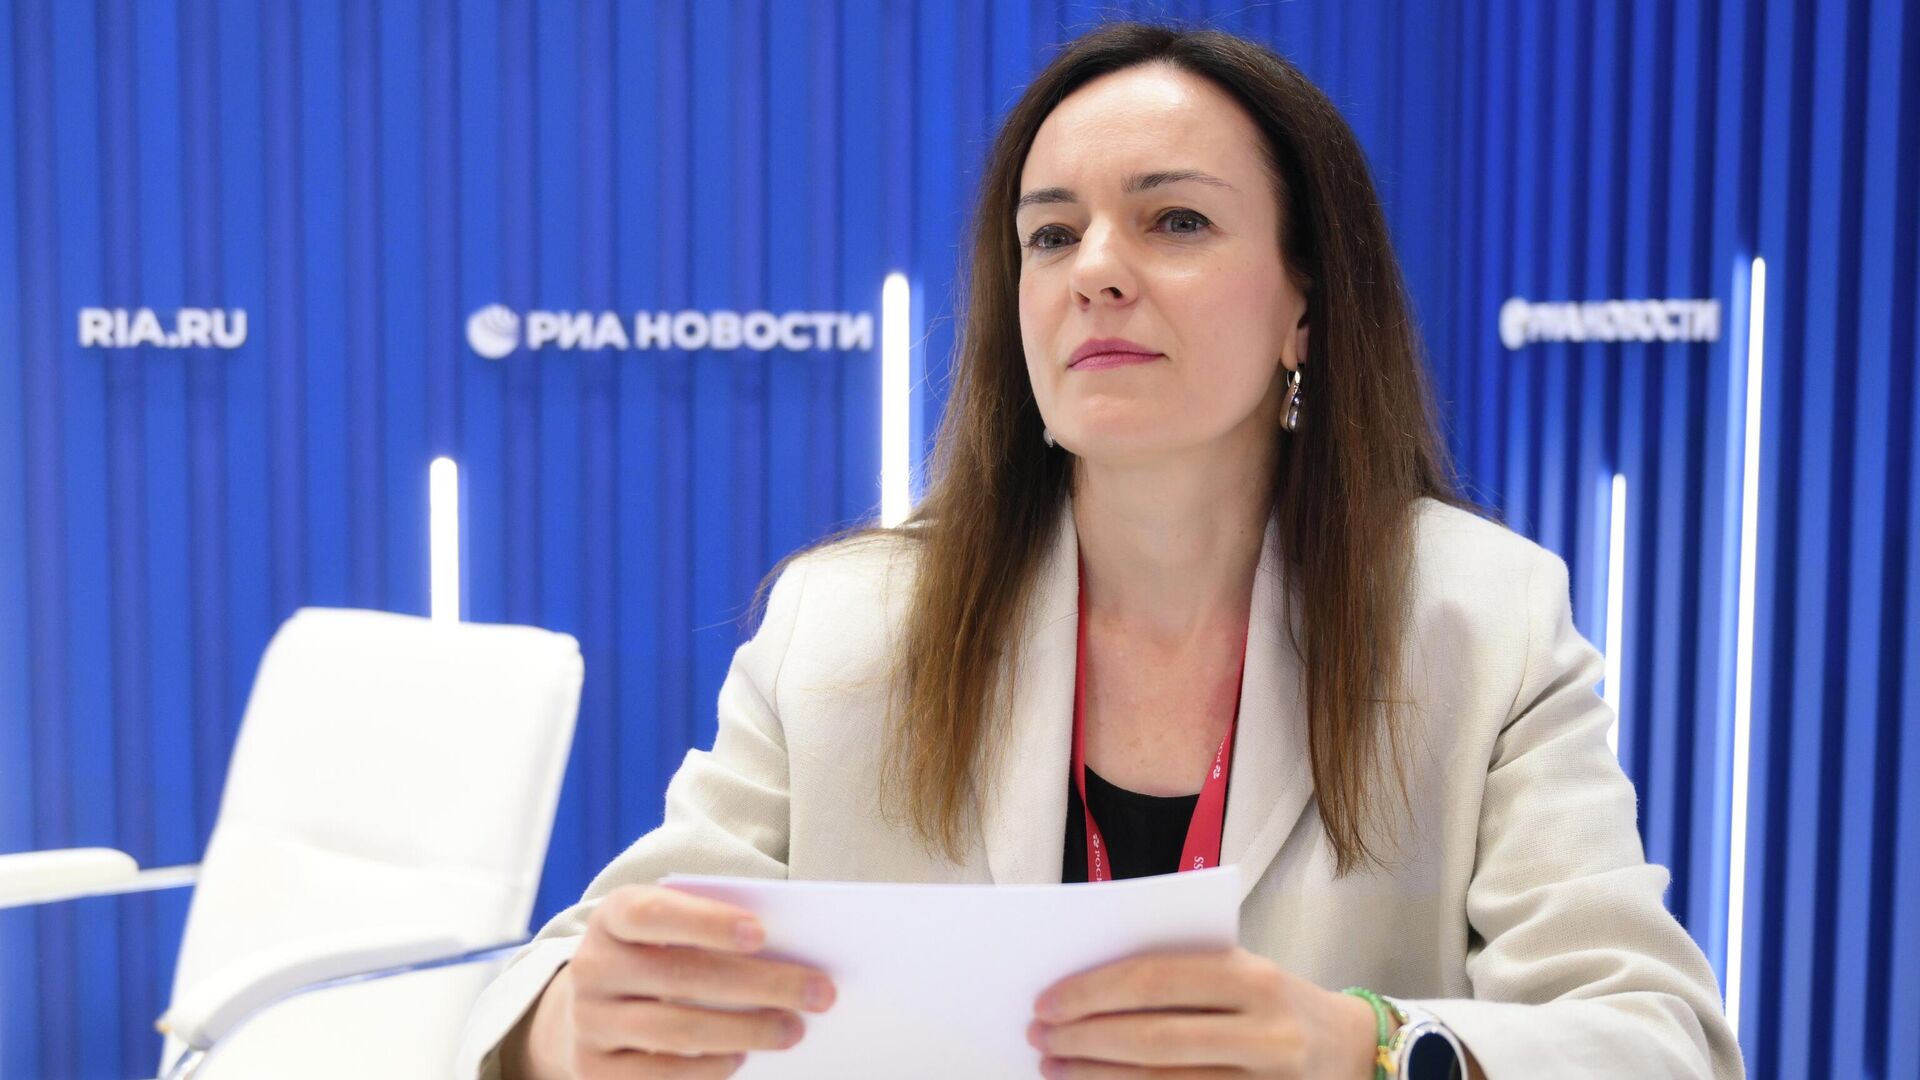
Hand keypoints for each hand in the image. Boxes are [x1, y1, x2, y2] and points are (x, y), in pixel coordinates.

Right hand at [511, 884, 836, 1078]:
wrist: (593, 1003)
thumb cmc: (658, 954)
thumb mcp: (673, 929)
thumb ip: (715, 930)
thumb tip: (789, 955)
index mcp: (613, 916)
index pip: (652, 913)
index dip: (705, 922)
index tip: (761, 934)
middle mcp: (593, 966)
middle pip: (680, 976)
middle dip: (759, 984)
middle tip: (817, 992)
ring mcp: (589, 1021)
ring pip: (674, 1030)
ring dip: (744, 1031)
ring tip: (793, 1029)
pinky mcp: (593, 1068)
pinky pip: (657, 1074)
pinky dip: (708, 1068)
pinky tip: (742, 1058)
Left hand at [1027, 948, 1384, 1078]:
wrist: (1353, 1051)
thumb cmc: (1275, 1002)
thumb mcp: (1243, 971)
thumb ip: (1180, 973)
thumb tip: (1086, 988)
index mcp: (1252, 977)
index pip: (1155, 980)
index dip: (1092, 992)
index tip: (1047, 1001)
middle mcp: (1264, 1033)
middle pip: (1153, 1040)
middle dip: (1085, 1039)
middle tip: (1040, 1039)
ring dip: (1097, 1078)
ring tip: (1055, 1069)